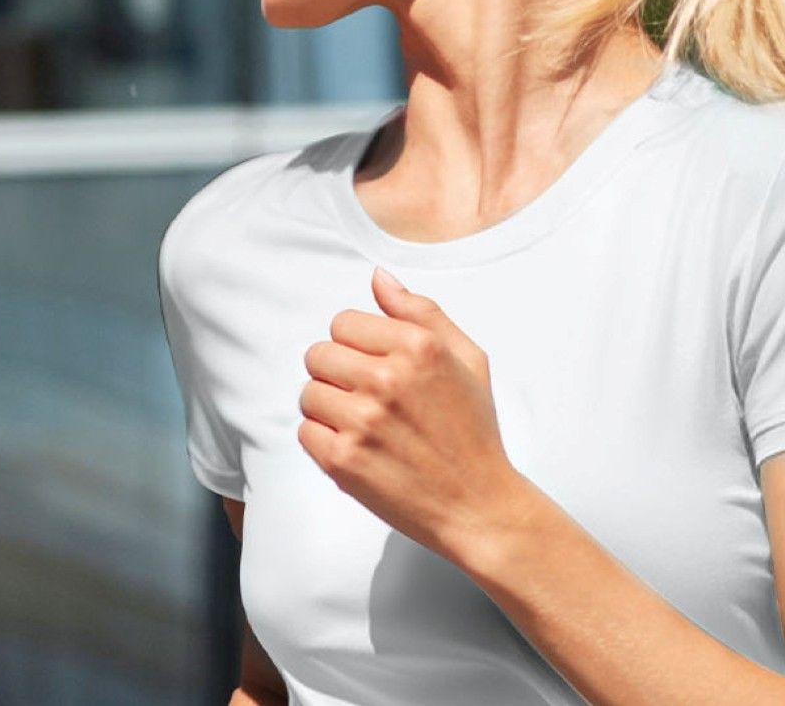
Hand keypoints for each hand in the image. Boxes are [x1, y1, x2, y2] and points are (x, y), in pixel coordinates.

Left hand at [298, 269, 523, 560]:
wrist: (480, 507)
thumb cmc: (474, 433)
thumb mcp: (467, 360)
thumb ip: (421, 312)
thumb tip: (378, 278)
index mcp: (417, 348)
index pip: (342, 323)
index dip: (357, 346)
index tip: (378, 369)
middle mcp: (387, 379)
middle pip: (318, 354)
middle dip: (339, 375)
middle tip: (371, 401)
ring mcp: (362, 420)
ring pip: (308, 392)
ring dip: (330, 409)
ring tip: (367, 428)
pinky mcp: (342, 459)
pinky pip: (305, 431)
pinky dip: (325, 442)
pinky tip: (360, 450)